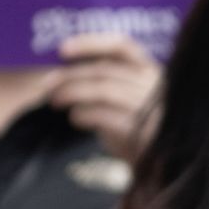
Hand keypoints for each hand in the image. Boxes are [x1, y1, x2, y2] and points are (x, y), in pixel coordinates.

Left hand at [50, 33, 162, 163]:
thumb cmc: (137, 128)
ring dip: (73, 93)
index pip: (121, 46)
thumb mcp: (126, 98)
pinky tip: (75, 118)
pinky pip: (105, 115)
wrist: (162, 164)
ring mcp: (151, 107)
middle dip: (70, 75)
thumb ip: (105, 80)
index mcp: (151, 71)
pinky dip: (84, 114)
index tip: (62, 49)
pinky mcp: (143, 131)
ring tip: (56, 101)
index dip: (91, 43)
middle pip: (104, 70)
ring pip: (103, 90)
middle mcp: (154, 85)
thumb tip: (61, 71)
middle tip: (47, 84)